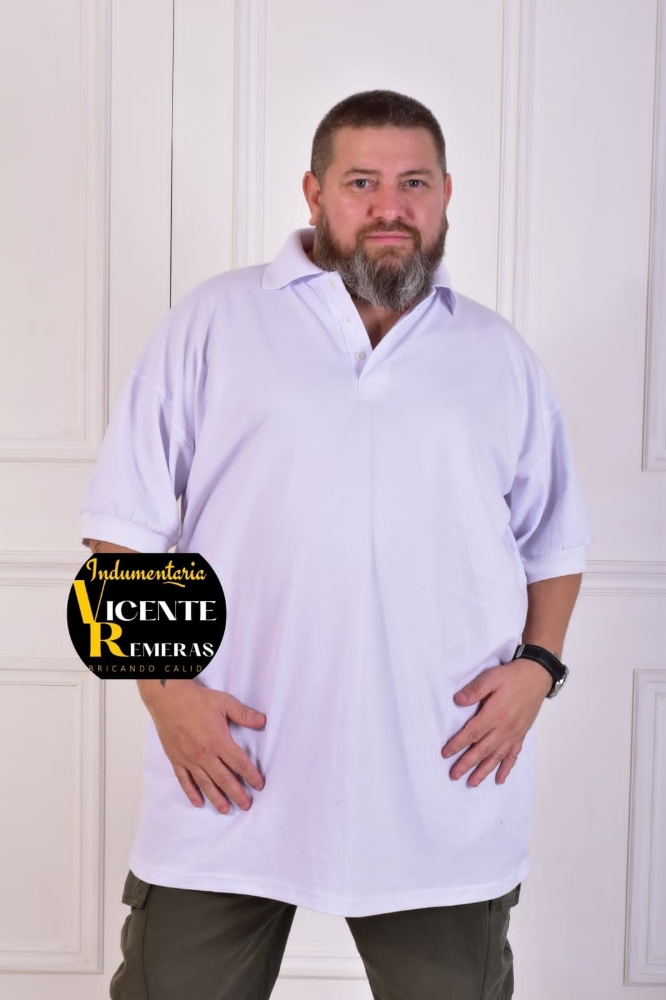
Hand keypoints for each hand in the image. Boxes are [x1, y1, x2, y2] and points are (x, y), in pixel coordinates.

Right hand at [143, 679, 266, 812]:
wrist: (168, 698)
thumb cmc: (196, 700)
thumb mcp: (224, 702)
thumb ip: (244, 714)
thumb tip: (262, 721)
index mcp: (218, 741)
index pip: (239, 763)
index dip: (251, 775)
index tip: (259, 785)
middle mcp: (204, 755)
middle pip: (224, 779)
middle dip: (237, 793)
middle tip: (246, 805)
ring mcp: (189, 759)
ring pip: (205, 784)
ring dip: (217, 798)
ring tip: (226, 809)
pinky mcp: (176, 760)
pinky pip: (185, 781)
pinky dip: (192, 793)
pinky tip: (199, 802)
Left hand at [441, 658, 552, 786]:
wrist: (537, 676)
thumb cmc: (512, 676)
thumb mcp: (491, 677)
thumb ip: (475, 690)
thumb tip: (458, 700)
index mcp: (494, 714)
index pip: (472, 733)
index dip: (457, 744)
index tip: (446, 753)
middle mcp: (504, 728)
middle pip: (482, 750)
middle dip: (467, 763)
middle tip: (454, 775)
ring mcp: (514, 733)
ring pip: (496, 756)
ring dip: (484, 771)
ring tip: (472, 783)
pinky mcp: (521, 734)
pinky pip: (513, 755)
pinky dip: (506, 768)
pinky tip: (500, 779)